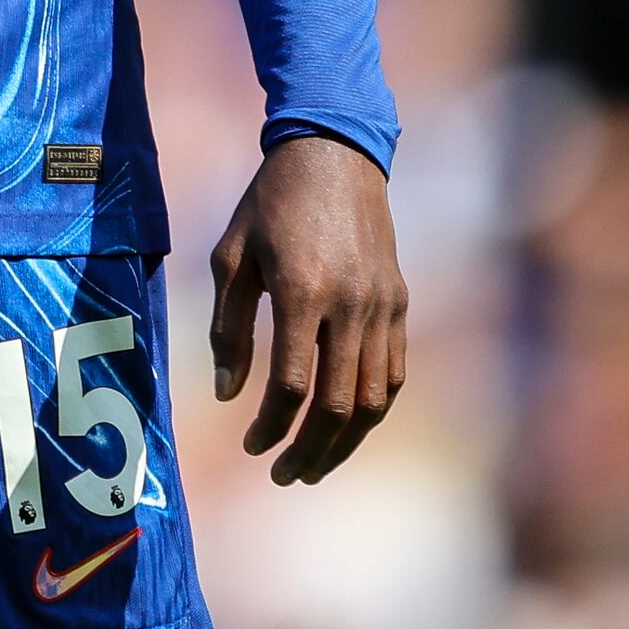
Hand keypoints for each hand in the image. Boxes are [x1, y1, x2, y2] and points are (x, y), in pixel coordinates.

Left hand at [208, 134, 407, 486]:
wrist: (333, 152)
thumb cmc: (269, 202)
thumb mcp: (232, 256)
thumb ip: (228, 328)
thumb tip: (229, 393)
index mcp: (302, 290)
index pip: (293, 384)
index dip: (271, 426)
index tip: (250, 446)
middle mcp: (351, 304)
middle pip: (338, 404)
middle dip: (310, 451)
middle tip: (282, 476)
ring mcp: (383, 305)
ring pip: (373, 398)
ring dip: (345, 442)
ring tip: (314, 466)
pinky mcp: (400, 302)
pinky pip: (393, 373)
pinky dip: (372, 409)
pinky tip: (346, 426)